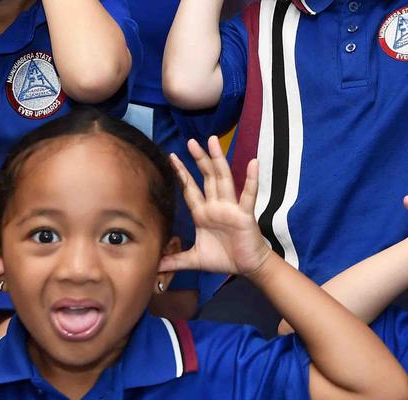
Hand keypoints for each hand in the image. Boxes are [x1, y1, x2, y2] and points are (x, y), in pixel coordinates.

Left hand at [160, 137, 273, 277]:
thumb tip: (154, 267)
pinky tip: (253, 163)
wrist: (248, 266)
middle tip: (191, 141)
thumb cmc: (224, 258)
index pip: (190, 189)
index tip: (171, 157)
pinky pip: (248, 195)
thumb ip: (175, 260)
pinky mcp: (245, 214)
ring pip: (223, 179)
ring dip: (218, 160)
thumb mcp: (194, 259)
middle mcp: (217, 206)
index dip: (182, 174)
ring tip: (213, 142)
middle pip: (207, 177)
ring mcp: (231, 208)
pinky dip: (251, 179)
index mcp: (203, 213)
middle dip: (199, 159)